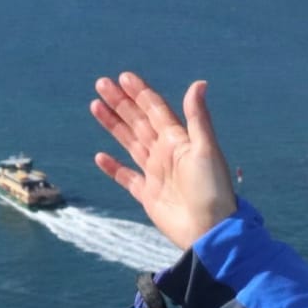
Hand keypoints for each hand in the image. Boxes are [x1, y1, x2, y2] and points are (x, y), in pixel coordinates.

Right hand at [89, 72, 238, 250]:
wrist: (209, 230)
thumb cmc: (212, 189)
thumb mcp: (206, 149)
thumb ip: (197, 117)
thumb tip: (199, 83)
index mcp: (178, 140)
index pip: (156, 110)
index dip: (140, 94)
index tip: (123, 77)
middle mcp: (166, 154)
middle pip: (139, 122)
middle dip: (121, 103)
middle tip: (101, 83)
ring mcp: (156, 174)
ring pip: (130, 143)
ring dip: (114, 125)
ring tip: (95, 106)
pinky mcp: (148, 195)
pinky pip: (127, 178)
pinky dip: (113, 168)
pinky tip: (100, 156)